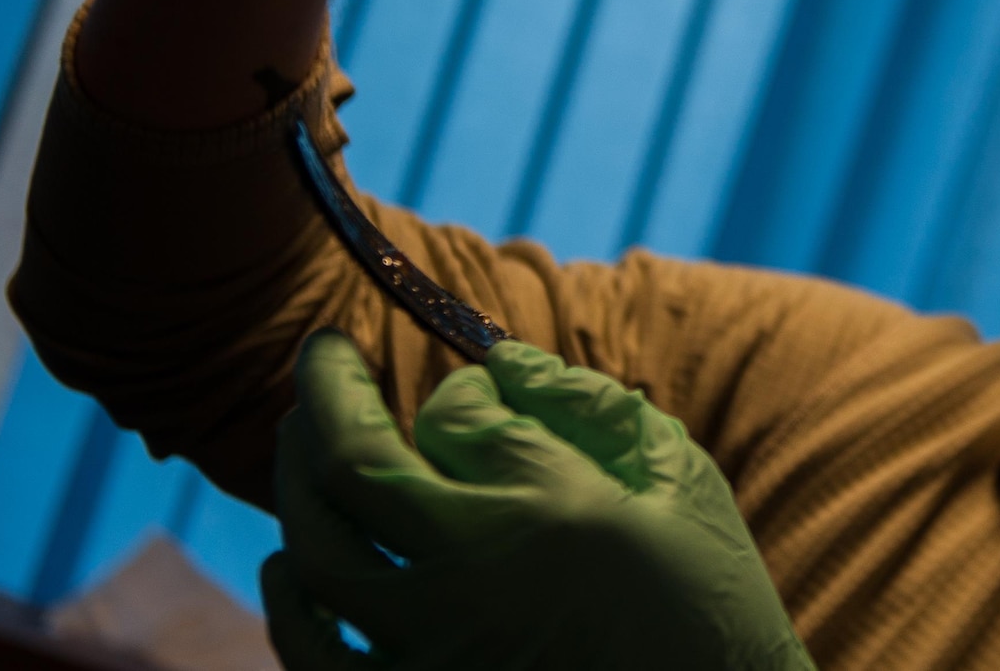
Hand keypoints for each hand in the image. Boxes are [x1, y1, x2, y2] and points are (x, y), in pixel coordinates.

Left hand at [260, 333, 814, 670]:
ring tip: (300, 440)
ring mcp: (433, 653)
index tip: (465, 386)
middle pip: (350, 467)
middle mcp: (471, 576)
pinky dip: (290, 606)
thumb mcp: (675, 479)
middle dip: (325, 398)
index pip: (453, 414)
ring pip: (316, 556)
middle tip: (321, 361)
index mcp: (547, 507)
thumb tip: (496, 359)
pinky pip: (317, 658)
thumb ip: (585, 407)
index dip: (450, 387)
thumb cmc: (709, 598)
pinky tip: (293, 564)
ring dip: (294, 484)